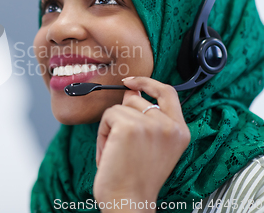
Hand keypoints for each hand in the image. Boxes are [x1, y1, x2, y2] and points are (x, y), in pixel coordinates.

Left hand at [93, 76, 190, 211]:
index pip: (168, 92)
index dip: (148, 81)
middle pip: (135, 98)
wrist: (129, 202)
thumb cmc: (136, 178)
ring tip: (116, 152)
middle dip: (121, 117)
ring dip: (110, 128)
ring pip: (119, 107)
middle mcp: (170, 126)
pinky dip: (102, 134)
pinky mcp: (129, 126)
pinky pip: (107, 116)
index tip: (131, 81)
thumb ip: (148, 118)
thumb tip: (131, 89)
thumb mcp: (153, 146)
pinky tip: (108, 153)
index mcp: (180, 131)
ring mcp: (150, 124)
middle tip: (121, 146)